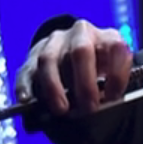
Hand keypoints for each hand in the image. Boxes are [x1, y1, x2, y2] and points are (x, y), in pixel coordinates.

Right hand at [15, 19, 131, 114]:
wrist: (72, 53)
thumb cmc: (99, 71)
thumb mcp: (112, 73)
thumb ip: (110, 86)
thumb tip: (103, 107)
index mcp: (107, 36)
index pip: (116, 47)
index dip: (117, 74)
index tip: (113, 97)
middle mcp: (81, 33)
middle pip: (80, 51)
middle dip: (85, 83)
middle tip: (89, 108)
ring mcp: (55, 42)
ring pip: (49, 59)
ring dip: (54, 87)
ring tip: (62, 109)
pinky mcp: (33, 55)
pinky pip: (27, 70)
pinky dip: (25, 87)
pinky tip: (27, 101)